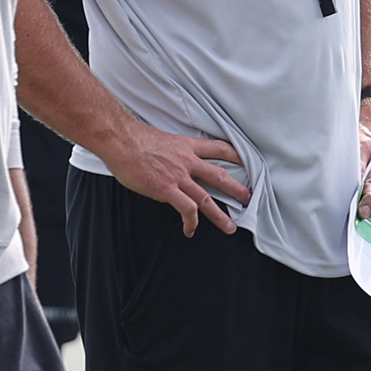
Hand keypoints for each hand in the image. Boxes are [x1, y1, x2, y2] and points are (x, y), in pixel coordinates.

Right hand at [103, 126, 248, 236]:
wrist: (120, 141)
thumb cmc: (134, 139)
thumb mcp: (163, 140)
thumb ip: (173, 152)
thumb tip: (172, 164)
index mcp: (187, 146)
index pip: (219, 148)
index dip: (235, 156)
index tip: (245, 163)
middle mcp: (187, 161)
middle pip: (220, 176)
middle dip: (237, 189)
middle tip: (249, 199)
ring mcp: (179, 176)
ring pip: (207, 198)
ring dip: (220, 215)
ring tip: (230, 227)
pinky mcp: (167, 189)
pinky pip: (186, 209)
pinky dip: (191, 222)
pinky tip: (190, 230)